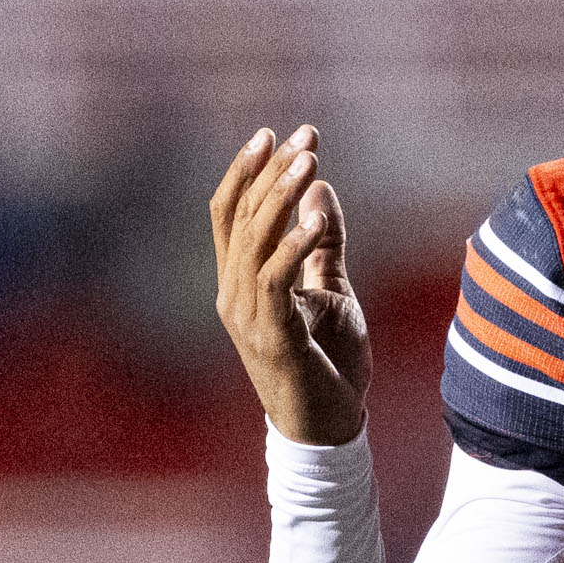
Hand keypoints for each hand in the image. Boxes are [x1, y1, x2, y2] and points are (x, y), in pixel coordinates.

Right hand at [212, 124, 371, 445]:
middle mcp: (232, 295)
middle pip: (241, 219)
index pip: (230, 214)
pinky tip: (316, 219)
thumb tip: (321, 188)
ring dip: (281, 198)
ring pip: (253, 243)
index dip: (249, 170)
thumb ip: (324, 244)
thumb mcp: (333, 290)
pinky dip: (293, 247)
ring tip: (309, 161)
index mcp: (240, 282)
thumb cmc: (330, 363)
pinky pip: (274, 282)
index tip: (277, 132)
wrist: (329, 430)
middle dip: (271, 172)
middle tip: (304, 135)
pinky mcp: (271, 339)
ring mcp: (247, 318)